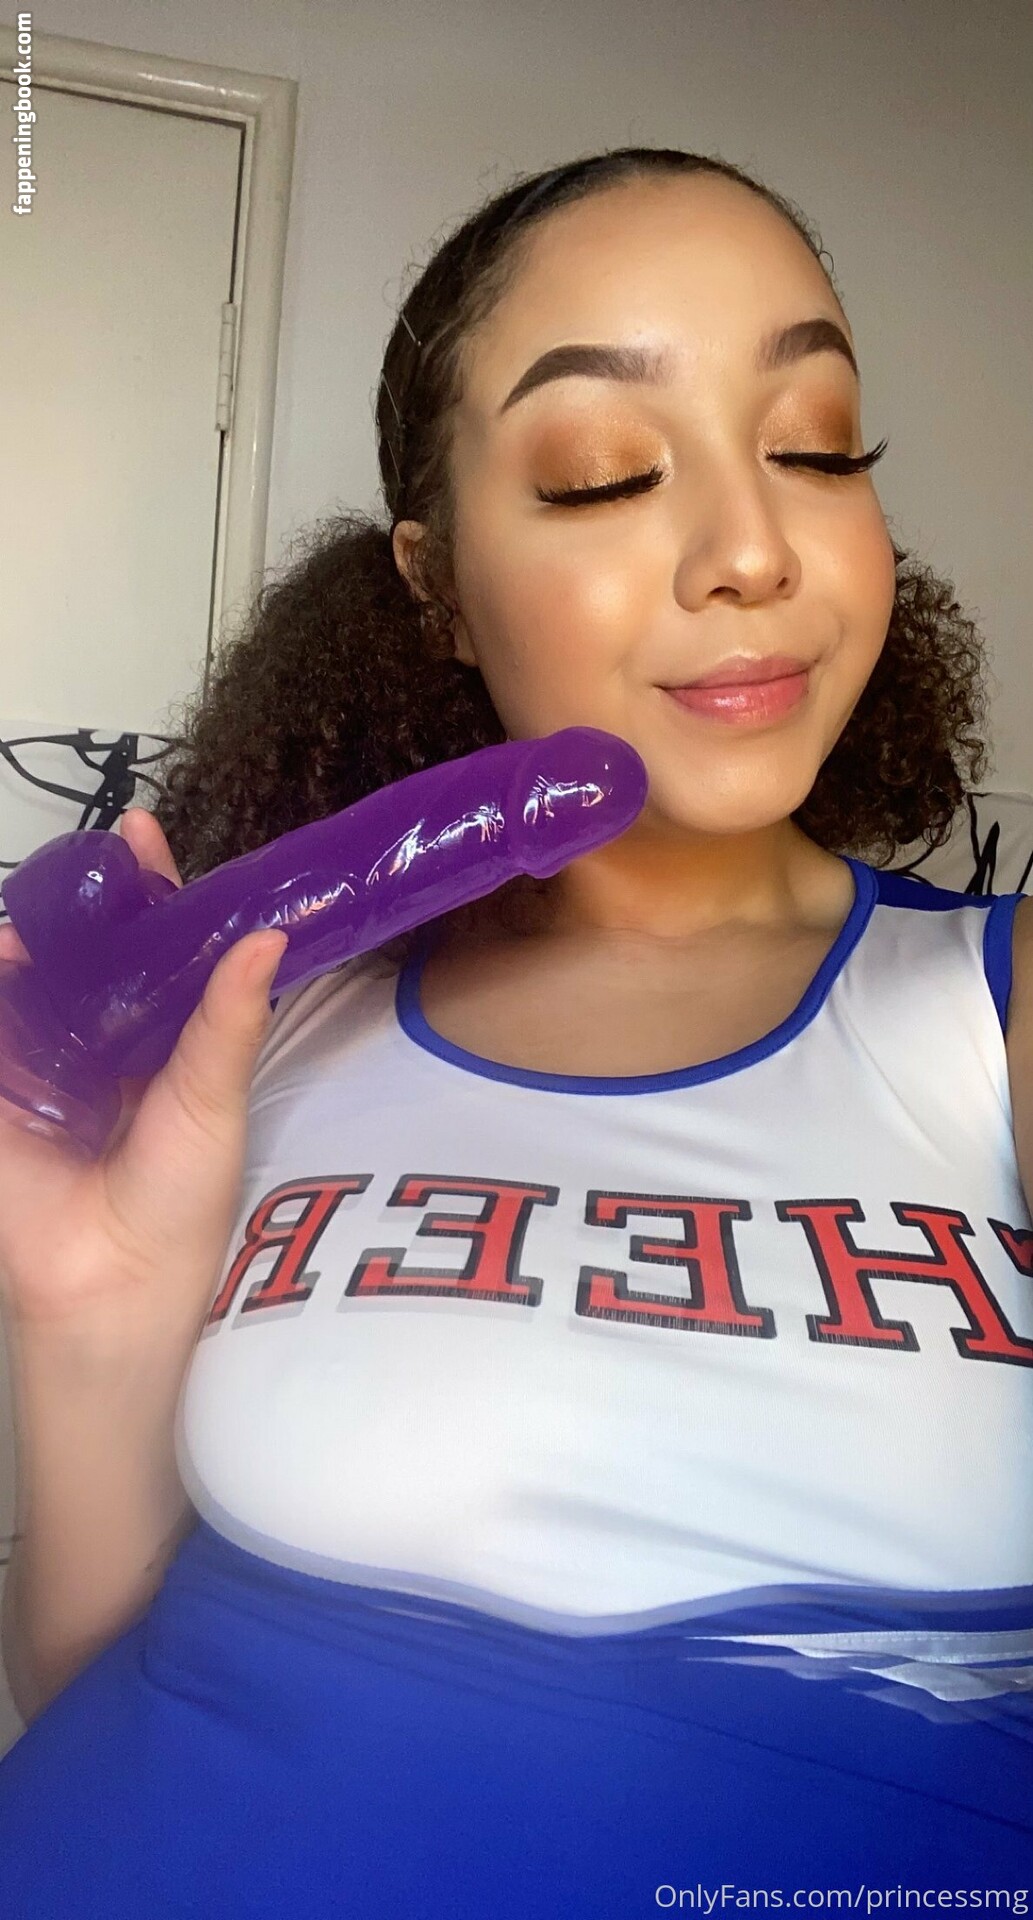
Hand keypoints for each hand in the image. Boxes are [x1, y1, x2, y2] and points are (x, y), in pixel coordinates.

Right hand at [0, 809, 287, 1348]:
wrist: (112, 1283)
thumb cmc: (180, 1201)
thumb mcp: (213, 1097)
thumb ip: (229, 1016)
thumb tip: (269, 934)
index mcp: (165, 1039)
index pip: (157, 947)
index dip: (150, 890)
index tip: (141, 831)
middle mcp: (105, 1042)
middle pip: (89, 952)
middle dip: (84, 905)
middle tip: (93, 861)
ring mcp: (47, 1063)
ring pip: (33, 979)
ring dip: (34, 940)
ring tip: (45, 912)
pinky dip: (0, 984)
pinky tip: (7, 954)